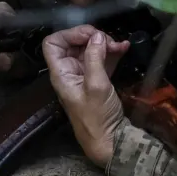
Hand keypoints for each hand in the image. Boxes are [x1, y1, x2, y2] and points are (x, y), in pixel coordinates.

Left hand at [42, 25, 130, 167]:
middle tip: (109, 41)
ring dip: (105, 43)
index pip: (53, 44)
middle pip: (73, 43)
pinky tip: (124, 48)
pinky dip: (112, 52)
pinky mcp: (98, 79)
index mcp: (61, 73)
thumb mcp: (96, 86)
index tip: (90, 35)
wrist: (111, 141)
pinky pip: (102, 59)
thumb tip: (97, 36)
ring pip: (90, 49)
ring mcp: (84, 75)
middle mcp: (70, 71)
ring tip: (119, 45)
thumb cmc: (98, 117)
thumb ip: (95, 59)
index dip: (69, 34)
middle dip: (92, 37)